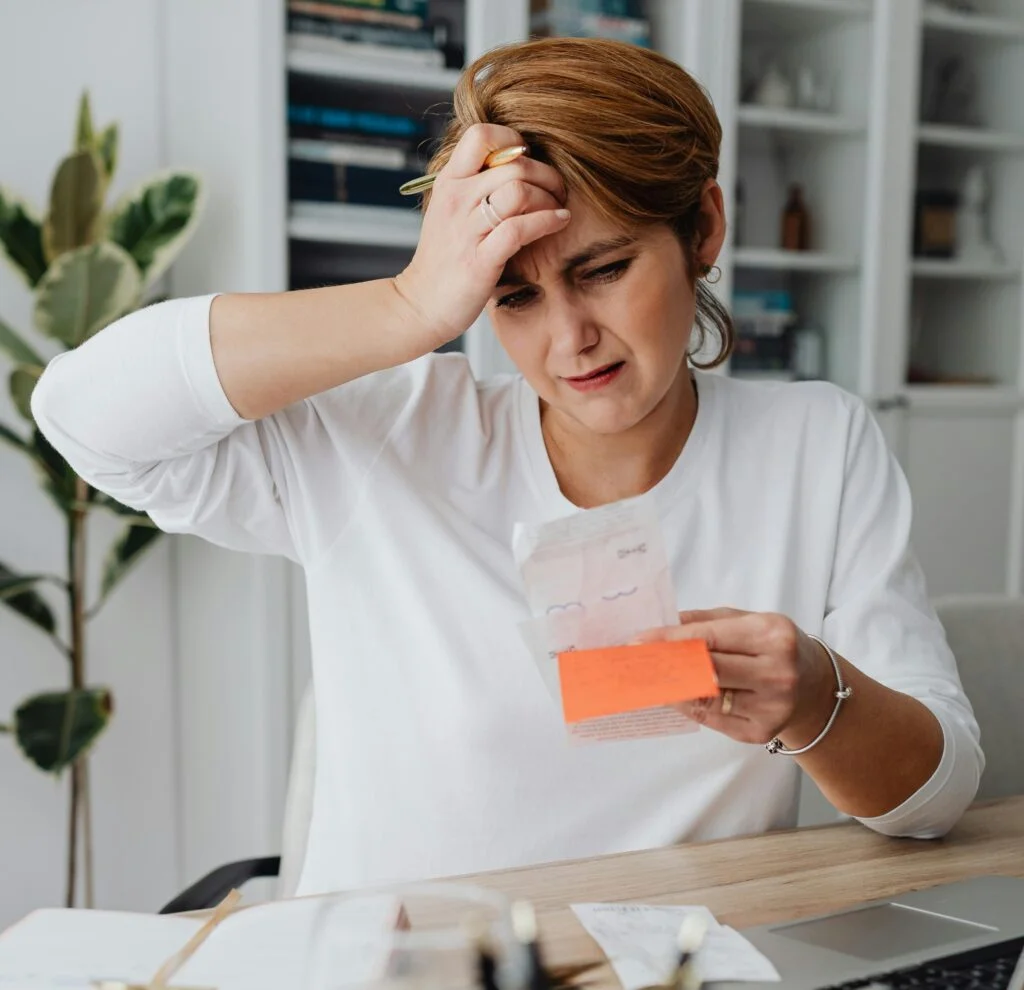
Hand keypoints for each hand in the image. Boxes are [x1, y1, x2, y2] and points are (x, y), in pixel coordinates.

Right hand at [393, 123, 569, 348]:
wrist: (421, 304)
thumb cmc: (445, 259)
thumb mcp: (452, 210)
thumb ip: (476, 185)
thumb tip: (516, 161)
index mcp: (450, 181)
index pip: (481, 135)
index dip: (514, 140)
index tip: (529, 161)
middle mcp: (456, 199)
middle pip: (513, 164)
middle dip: (546, 174)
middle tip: (557, 190)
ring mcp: (466, 229)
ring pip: (518, 191)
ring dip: (549, 197)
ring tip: (558, 207)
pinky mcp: (480, 260)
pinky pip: (519, 228)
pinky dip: (547, 221)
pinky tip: (559, 222)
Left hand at [637, 608, 835, 745]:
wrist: (816, 688)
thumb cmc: (775, 647)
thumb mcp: (748, 621)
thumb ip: (706, 622)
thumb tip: (662, 626)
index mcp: (773, 635)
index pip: (709, 638)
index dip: (670, 640)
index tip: (639, 640)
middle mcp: (776, 672)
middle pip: (706, 670)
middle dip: (666, 665)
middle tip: (636, 661)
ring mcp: (771, 707)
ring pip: (705, 698)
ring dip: (672, 688)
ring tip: (648, 678)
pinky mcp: (761, 731)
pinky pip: (712, 719)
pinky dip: (688, 705)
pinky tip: (673, 695)